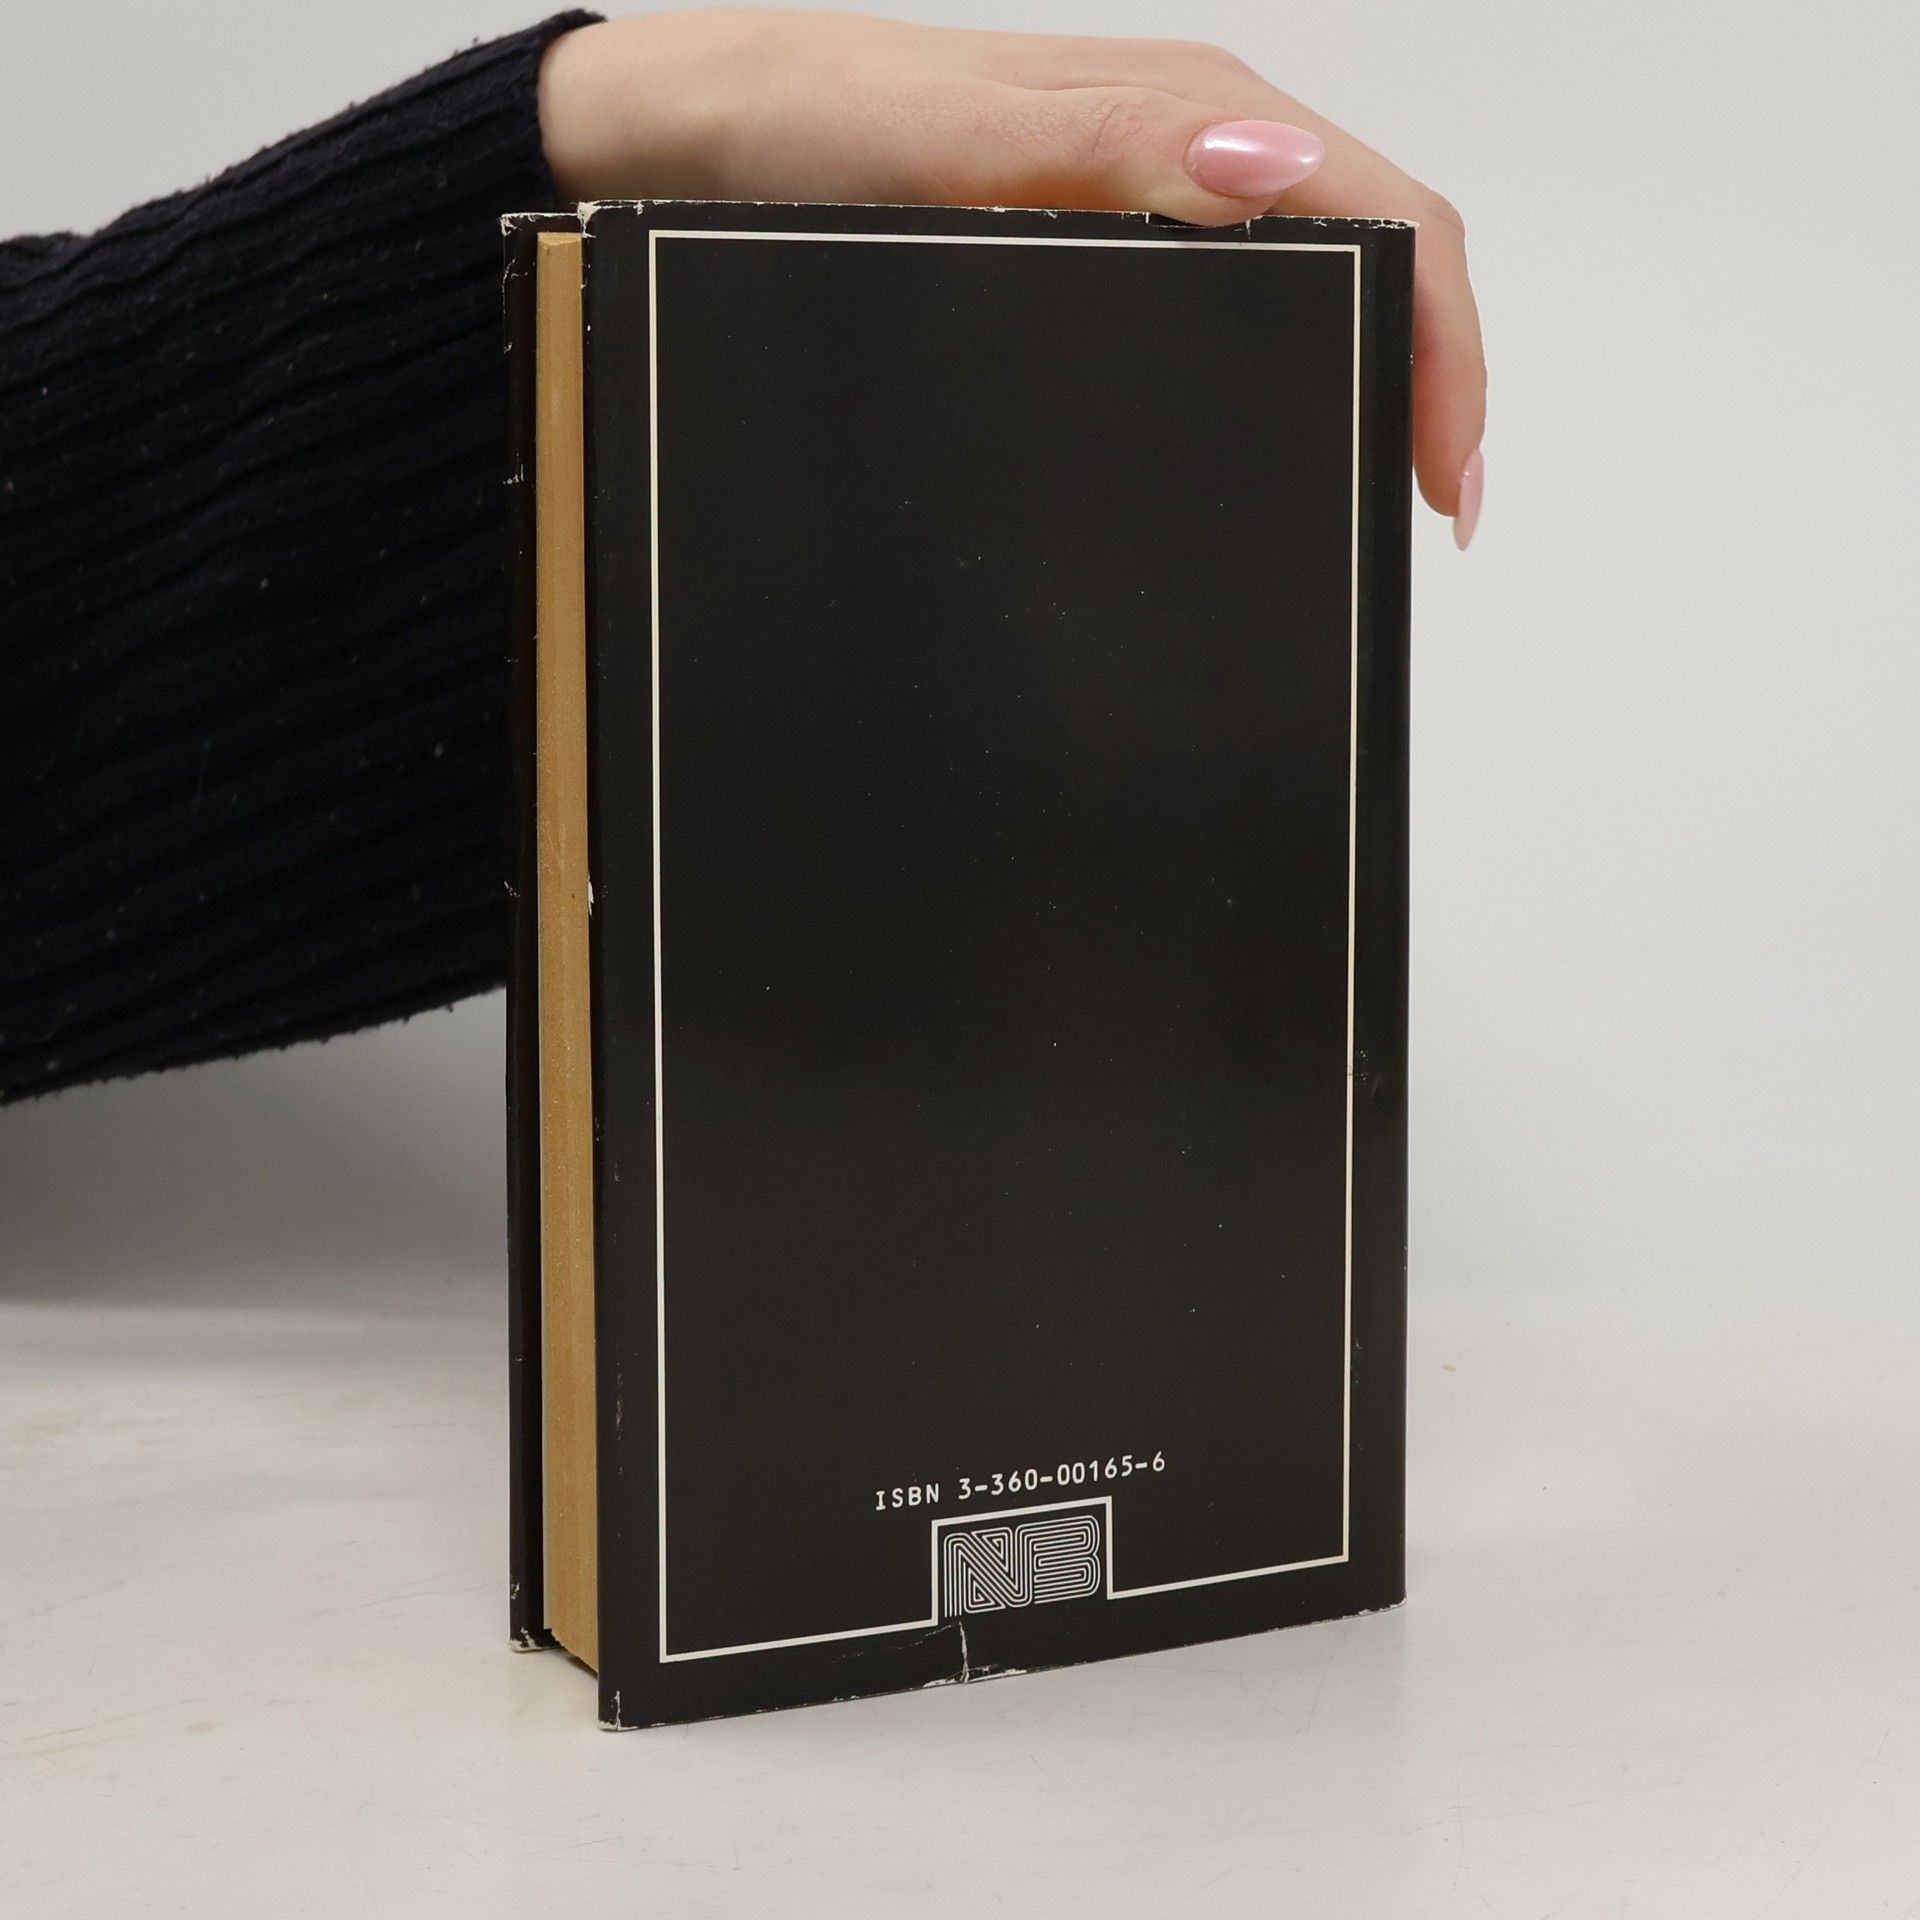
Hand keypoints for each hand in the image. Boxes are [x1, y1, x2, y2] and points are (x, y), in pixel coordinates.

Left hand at [540, 9, 1484, 545]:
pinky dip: (1297, 358)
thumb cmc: (813, 123)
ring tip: (1380, 480)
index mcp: (1190, 107)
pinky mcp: (1110, 229)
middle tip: (1426, 509)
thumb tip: (1266, 169)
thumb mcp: (953, 140)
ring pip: (1322, 273)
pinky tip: (1285, 419)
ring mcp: (1154, 187)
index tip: (1442, 477)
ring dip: (1376, 370)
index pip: (1386, 219)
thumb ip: (1107, 147)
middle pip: (1379, 248)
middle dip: (1433, 373)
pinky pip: (1245, 292)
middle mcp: (1191, 141)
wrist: (702, 137)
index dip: (1442, 350)